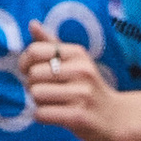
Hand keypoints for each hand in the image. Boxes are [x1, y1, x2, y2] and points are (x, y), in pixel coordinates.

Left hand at [23, 27, 140, 140]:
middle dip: (32, 86)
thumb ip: (52, 44)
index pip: (35, 51)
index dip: (24, 63)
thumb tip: (32, 24)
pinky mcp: (78, 117)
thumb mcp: (75, 61)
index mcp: (77, 53)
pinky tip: (55, 115)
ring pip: (36, 94)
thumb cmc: (88, 87)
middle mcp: (81, 70)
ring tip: (52, 103)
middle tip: (46, 92)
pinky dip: (42, 116)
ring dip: (37, 102)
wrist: (115, 117)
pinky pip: (41, 114)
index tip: (29, 72)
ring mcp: (81, 94)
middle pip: (32, 74)